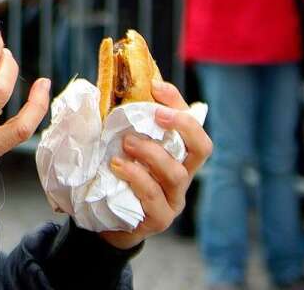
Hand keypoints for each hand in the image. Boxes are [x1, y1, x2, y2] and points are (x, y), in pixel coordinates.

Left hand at [98, 80, 212, 249]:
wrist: (101, 218)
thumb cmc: (111, 173)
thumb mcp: (114, 143)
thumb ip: (117, 121)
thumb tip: (106, 86)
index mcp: (175, 153)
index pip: (190, 124)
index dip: (177, 103)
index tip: (156, 86)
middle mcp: (181, 174)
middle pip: (201, 147)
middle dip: (183, 125)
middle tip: (156, 113)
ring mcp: (173, 198)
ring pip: (177, 173)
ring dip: (152, 153)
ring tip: (126, 142)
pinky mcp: (158, 218)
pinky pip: (154, 197)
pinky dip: (136, 178)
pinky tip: (117, 166)